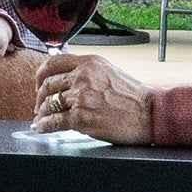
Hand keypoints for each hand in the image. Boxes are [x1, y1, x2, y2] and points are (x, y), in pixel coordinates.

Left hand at [34, 51, 153, 144]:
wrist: (152, 114)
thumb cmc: (135, 97)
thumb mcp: (109, 72)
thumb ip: (86, 71)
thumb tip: (63, 77)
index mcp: (89, 63)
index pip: (52, 63)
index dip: (41, 75)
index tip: (39, 83)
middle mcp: (82, 77)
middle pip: (47, 85)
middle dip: (40, 97)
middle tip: (39, 105)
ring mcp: (81, 97)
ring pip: (49, 104)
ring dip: (42, 113)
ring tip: (41, 118)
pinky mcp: (81, 117)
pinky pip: (54, 121)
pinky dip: (44, 125)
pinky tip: (42, 127)